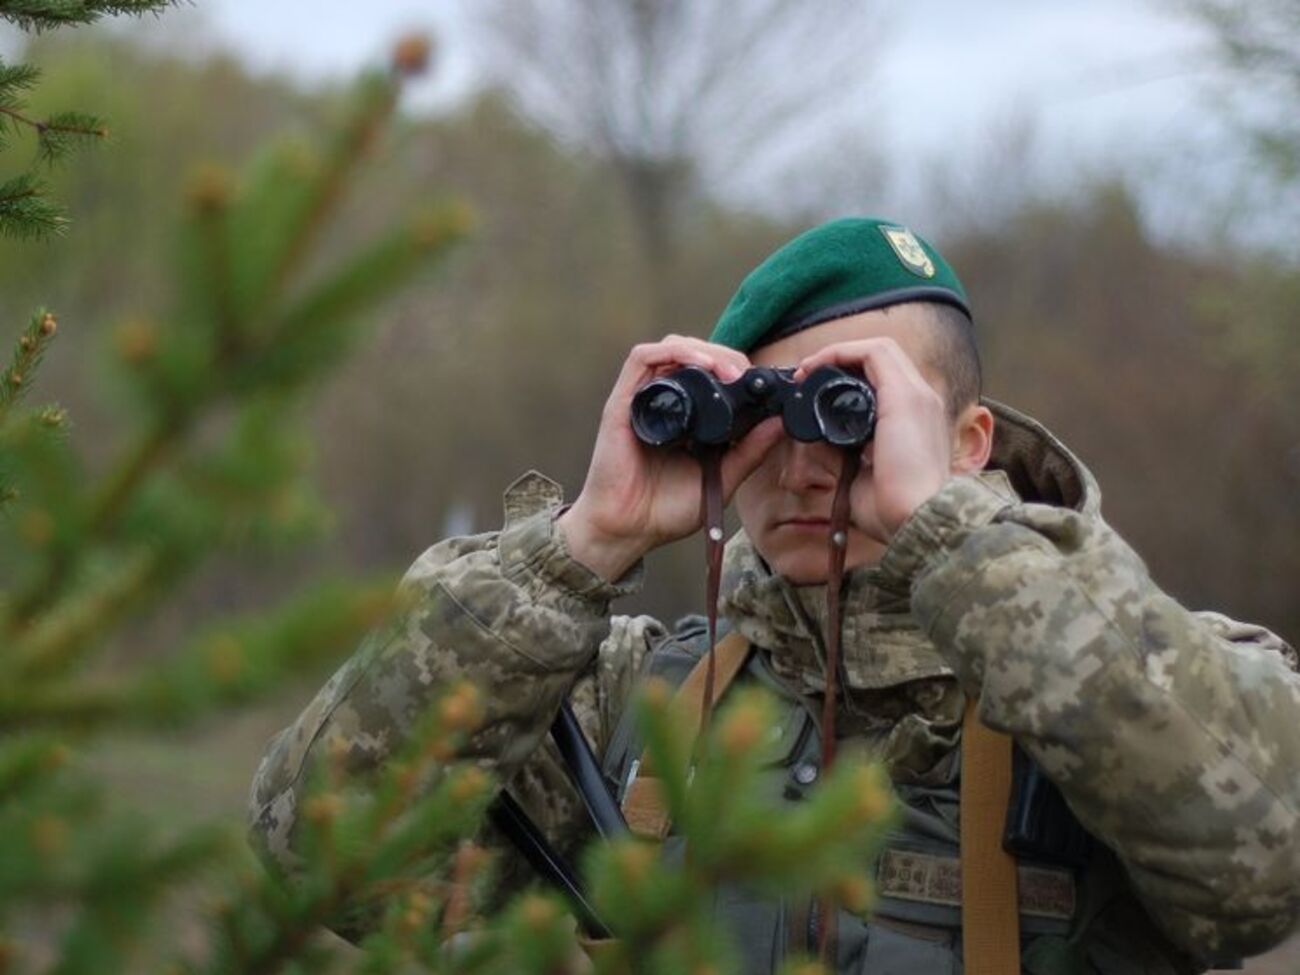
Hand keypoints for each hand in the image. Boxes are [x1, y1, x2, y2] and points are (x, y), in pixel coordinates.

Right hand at [559, 336, 783, 581]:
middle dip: (726, 355)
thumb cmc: (666, 510)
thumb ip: (750, 451)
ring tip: (728, 370)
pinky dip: (674, 352)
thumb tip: (780, 422)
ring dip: (704, 350)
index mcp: (686, 417)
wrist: (627, 530)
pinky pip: (643, 358)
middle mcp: (664, 402)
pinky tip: (701, 365)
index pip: (710, 373)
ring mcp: (642, 400)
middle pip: (694, 354)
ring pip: (672, 348)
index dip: (736, 367)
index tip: (762, 382)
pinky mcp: (622, 401)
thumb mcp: (721, 478)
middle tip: (746, 373)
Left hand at [795, 337, 951, 543]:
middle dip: (841, 359)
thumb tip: (814, 438)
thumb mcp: (859, 477)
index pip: (883, 381)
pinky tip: (816, 367)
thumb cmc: (895, 511)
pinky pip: (874, 353)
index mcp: (915, 422)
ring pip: (880, 349)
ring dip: (839, 352)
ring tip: (808, 368)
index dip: (847, 376)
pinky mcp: (906, 396)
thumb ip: (839, 453)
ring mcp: (918, 395)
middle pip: (882, 359)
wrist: (919, 522)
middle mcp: (921, 402)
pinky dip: (842, 352)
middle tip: (806, 375)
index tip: (812, 391)